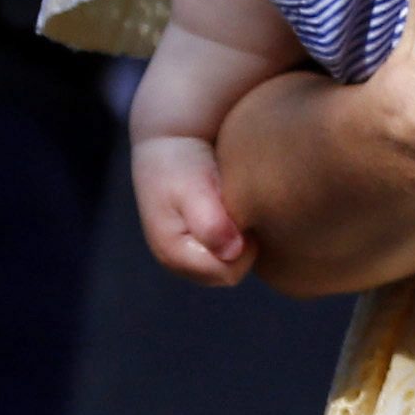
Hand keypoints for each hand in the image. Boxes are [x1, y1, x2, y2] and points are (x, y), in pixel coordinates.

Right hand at [133, 136, 255, 287]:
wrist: (167, 141)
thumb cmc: (179, 162)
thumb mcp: (195, 187)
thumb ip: (211, 222)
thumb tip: (232, 252)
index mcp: (173, 253)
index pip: (227, 273)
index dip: (245, 249)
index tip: (246, 215)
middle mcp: (178, 261)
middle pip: (230, 273)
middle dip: (243, 248)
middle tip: (242, 210)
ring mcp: (185, 254)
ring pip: (229, 264)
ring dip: (240, 241)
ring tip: (236, 208)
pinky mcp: (195, 242)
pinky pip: (226, 253)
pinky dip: (236, 236)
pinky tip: (235, 211)